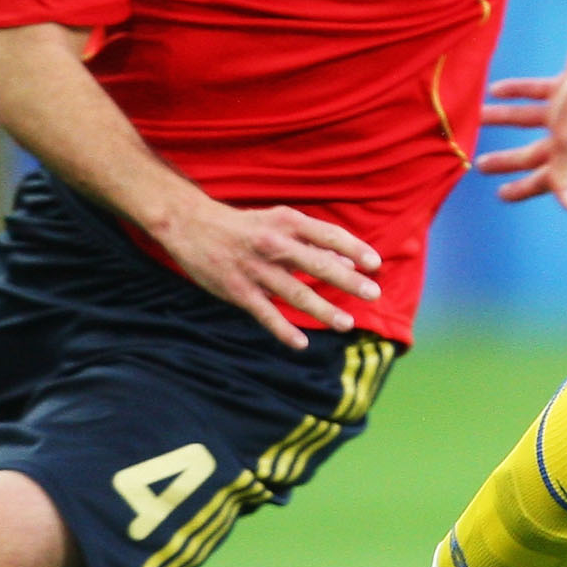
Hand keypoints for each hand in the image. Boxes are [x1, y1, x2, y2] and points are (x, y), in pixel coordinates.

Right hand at [150, 191, 381, 352]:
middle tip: (373, 293)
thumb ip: (313, 242)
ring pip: (296, 293)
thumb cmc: (244, 226)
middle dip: (348, 280)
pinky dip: (284, 330)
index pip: (328, 235)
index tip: (375, 264)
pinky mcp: (238, 290)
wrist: (191, 225)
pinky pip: (266, 314)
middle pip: (317, 264)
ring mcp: (255, 269)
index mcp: (286, 222)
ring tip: (347, 323)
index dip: (354, 248)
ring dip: (323, 310)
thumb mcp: (279, 223)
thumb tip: (349, 259)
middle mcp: (273, 245)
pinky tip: (302, 344)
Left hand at [475, 32, 566, 210]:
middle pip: (533, 153)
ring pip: (528, 119)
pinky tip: (495, 89)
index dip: (523, 188)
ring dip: (504, 118)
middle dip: (507, 159)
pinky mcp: (566, 86)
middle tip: (480, 163)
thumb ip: (564, 175)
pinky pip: (536, 92)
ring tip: (477, 115)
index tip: (501, 194)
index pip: (544, 178)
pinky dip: (516, 91)